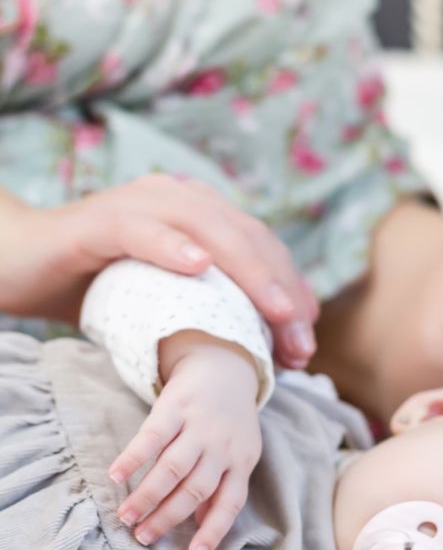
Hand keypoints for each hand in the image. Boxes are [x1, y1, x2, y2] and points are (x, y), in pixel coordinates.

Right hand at [0, 176, 317, 366]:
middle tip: (301, 345)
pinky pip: (141, 230)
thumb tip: (267, 351)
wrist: (19, 266)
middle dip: (282, 291)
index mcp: (200, 215)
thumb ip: (210, 311)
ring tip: (277, 311)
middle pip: (247, 237)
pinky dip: (171, 246)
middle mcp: (177, 198)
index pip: (262, 247)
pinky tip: (198, 268)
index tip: (307, 341)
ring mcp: (139, 204)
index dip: (292, 290)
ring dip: (248, 271)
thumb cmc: (95, 289)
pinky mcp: (99, 220)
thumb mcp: (164, 302)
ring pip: (208, 228)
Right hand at [112, 332, 260, 549]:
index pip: (231, 502)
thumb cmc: (228, 421)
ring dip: (147, 495)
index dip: (214, 530)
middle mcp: (222, 446)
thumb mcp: (238, 451)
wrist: (223, 366)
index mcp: (241, 461)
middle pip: (195, 489)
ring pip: (172, 467)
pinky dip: (133, 457)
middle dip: (167, 517)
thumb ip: (222, 487)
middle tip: (142, 537)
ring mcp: (199, 425)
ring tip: (125, 516)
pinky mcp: (176, 406)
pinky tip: (115, 475)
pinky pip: (152, 436)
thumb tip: (202, 530)